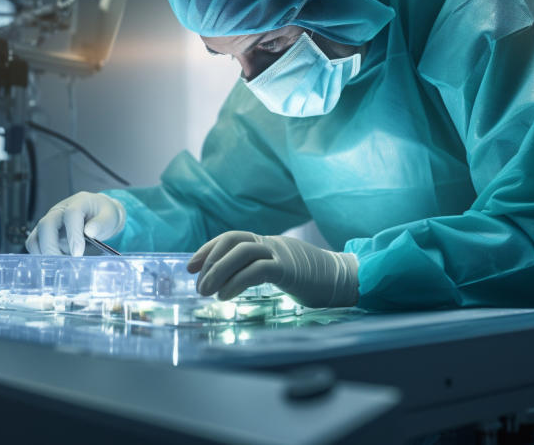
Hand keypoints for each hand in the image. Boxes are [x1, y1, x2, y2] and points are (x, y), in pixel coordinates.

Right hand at [25, 192, 124, 255]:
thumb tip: (90, 232)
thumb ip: (101, 223)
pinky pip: (35, 244)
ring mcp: (50, 222)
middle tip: (65, 264)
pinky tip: (55, 263)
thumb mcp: (109, 216)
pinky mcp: (45, 234)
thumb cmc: (102, 214)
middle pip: (46, 225)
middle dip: (52, 247)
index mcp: (78, 202)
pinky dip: (40, 256)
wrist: (97, 214)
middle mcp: (59, 211)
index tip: (78, 253)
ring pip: (35, 236)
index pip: (71, 214)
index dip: (73, 234)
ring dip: (43, 253)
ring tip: (59, 266)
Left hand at [188, 231, 358, 307]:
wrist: (343, 280)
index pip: (230, 238)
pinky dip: (237, 281)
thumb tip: (229, 283)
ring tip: (207, 292)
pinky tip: (226, 295)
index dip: (208, 249)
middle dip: (210, 261)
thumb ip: (258, 270)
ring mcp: (281, 253)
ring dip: (219, 271)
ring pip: (242, 251)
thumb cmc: (310, 280)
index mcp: (266, 243)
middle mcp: (271, 243)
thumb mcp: (279, 271)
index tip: (190, 266)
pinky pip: (257, 269)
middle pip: (232, 240)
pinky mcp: (290, 268)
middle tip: (197, 285)